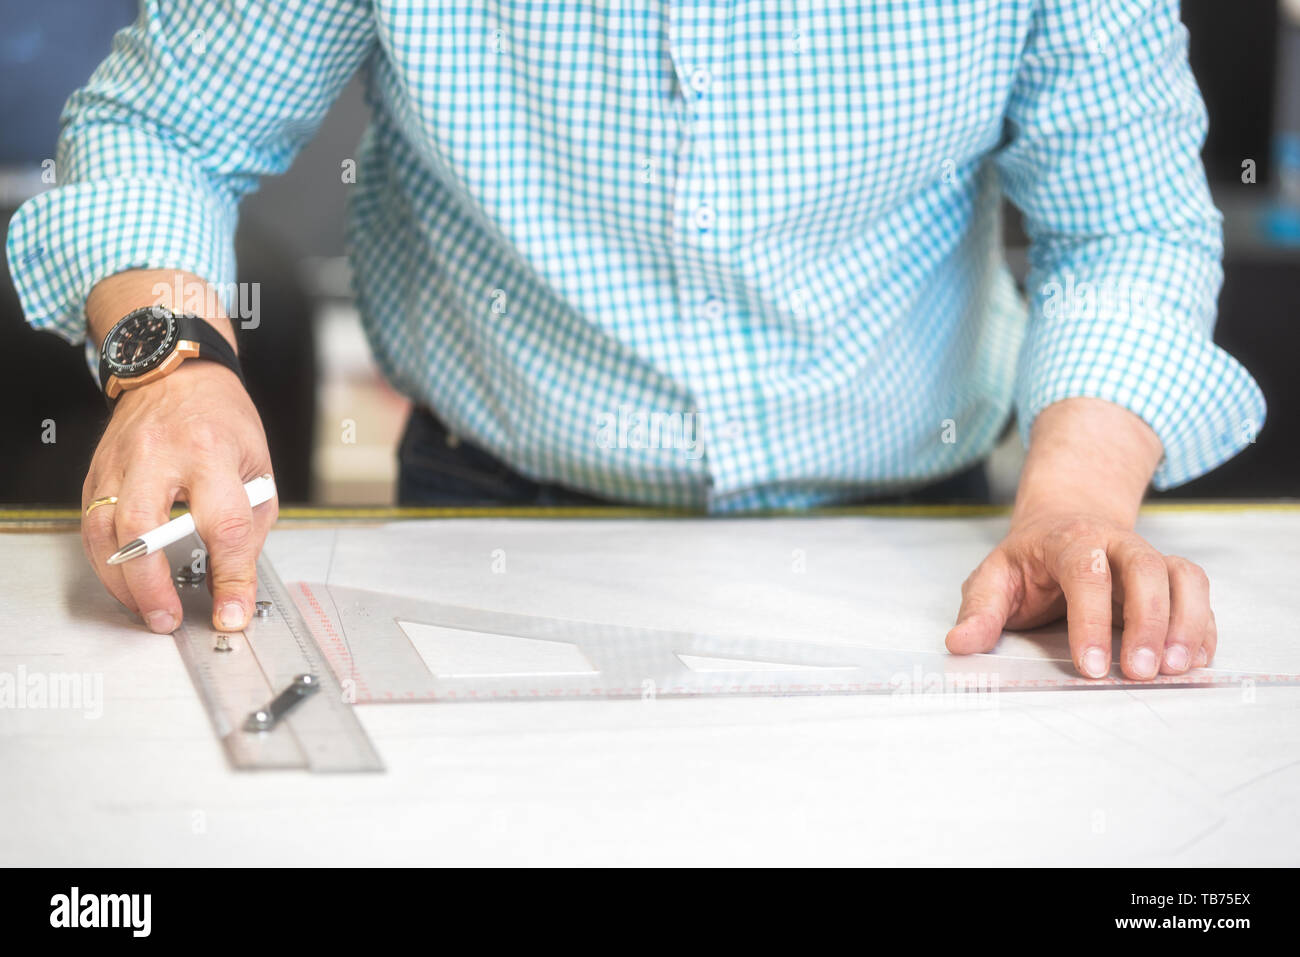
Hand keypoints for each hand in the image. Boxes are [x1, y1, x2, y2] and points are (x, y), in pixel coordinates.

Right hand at [81, 361, 277, 633]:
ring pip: (104, 532)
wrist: (178, 376)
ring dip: (124, 583)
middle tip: (169, 619)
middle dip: (153, 586)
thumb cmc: (224, 422)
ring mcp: (120, 464)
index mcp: (212, 452)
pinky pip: (92, 528)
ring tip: (149, 610)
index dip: (230, 576)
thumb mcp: (258, 470)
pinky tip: (129, 582)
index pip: (223, 524)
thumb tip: (232, 588)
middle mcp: (160, 456)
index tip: (233, 612)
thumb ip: (248, 530)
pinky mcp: (96, 474)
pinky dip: (108, 563)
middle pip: (144, 528)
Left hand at [946, 397, 1213, 679]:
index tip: (1090, 668)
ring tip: (1176, 670)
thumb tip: (959, 644)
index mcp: (1069, 540)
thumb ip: (979, 611)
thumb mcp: (994, 578)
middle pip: (1145, 569)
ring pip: (1181, 577)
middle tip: (1141, 672)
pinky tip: (1194, 661)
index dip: (1090, 621)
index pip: (1085, 573)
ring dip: (1185, 623)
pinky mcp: (1170, 577)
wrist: (1065, 523)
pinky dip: (1201, 626)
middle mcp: (1116, 543)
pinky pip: (1197, 593)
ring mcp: (1149, 556)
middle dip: (1148, 622)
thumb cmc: (1029, 561)